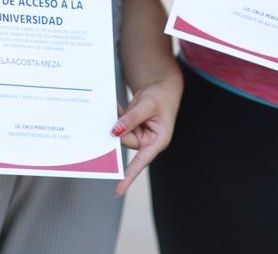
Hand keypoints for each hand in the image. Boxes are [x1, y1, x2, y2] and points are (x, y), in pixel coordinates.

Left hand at [110, 75, 182, 196]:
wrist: (163, 86)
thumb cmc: (162, 96)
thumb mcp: (148, 104)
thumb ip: (132, 118)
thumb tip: (115, 131)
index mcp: (158, 140)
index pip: (141, 162)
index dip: (129, 176)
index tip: (118, 191)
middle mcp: (148, 141)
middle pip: (126, 142)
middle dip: (120, 131)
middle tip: (119, 117)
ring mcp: (139, 135)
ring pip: (120, 134)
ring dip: (118, 122)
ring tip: (124, 108)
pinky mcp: (132, 129)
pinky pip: (119, 127)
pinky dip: (117, 118)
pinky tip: (120, 108)